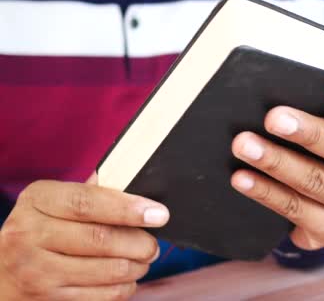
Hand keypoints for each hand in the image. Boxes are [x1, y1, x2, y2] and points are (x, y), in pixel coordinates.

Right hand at [0, 178, 169, 299]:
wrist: (1, 274)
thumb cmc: (40, 230)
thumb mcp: (53, 203)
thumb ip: (89, 193)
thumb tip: (132, 182)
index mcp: (37, 200)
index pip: (88, 203)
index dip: (128, 209)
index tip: (159, 214)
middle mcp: (29, 234)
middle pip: (100, 239)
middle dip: (139, 243)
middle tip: (153, 244)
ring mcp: (35, 270)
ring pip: (106, 270)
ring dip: (136, 266)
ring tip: (144, 260)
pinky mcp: (46, 299)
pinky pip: (100, 296)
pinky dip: (124, 287)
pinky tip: (127, 278)